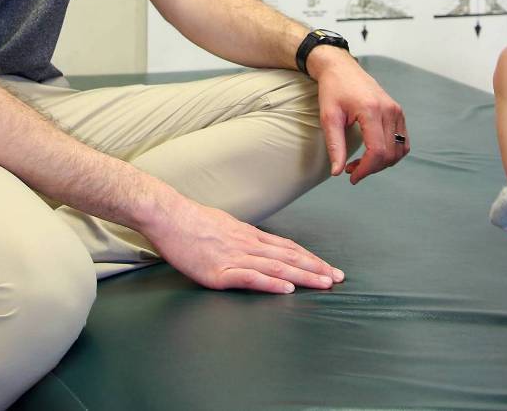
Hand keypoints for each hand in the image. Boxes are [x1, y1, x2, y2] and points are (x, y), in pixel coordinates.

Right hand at [149, 195, 343, 292]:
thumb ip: (242, 238)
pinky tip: (286, 289)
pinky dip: (270, 284)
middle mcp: (248, 245)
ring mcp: (234, 258)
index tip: (328, 267)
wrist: (168, 216)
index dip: (310, 258)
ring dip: (302, 276)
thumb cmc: (191, 221)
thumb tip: (257, 246)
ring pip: (276, 267)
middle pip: (289, 257)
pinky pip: (250, 278)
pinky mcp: (219, 272)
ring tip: (323, 284)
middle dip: (315, 268)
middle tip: (338, 278)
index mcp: (249, 235)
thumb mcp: (224, 225)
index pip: (287, 247)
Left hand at [310, 48, 408, 183]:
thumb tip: (337, 172)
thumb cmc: (333, 90)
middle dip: (371, 168)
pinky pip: (402, 141)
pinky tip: (373, 153)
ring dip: (382, 163)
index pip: (378, 151)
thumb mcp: (329, 117)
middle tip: (351, 170)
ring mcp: (396, 110)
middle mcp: (389, 110)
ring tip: (361, 162)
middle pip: (389, 153)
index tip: (351, 177)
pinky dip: (391, 153)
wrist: (342, 68)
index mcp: (372, 110)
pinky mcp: (398, 112)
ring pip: (399, 150)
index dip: (366, 169)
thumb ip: (335, 146)